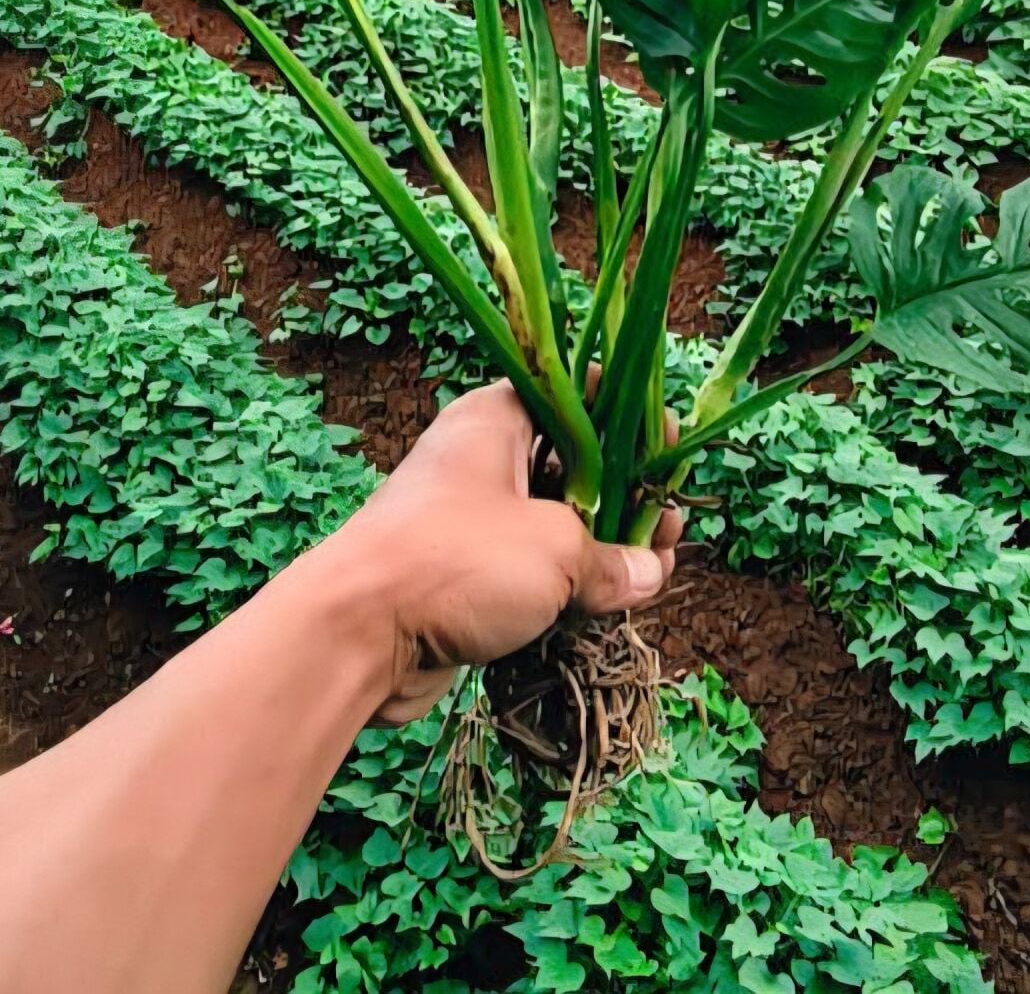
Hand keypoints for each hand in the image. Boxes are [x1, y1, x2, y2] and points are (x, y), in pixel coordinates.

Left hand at [319, 382, 682, 725]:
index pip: (574, 396)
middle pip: (571, 464)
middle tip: (675, 519)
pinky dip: (570, 584)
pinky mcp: (463, 576)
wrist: (355, 633)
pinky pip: (531, 569)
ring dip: (605, 546)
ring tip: (659, 566)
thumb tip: (649, 571)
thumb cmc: (455, 561)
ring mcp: (471, 520)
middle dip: (627, 494)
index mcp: (496, 420)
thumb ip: (612, 559)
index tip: (668, 444)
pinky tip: (614, 604)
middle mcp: (482, 460)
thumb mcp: (556, 549)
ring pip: (554, 523)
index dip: (627, 418)